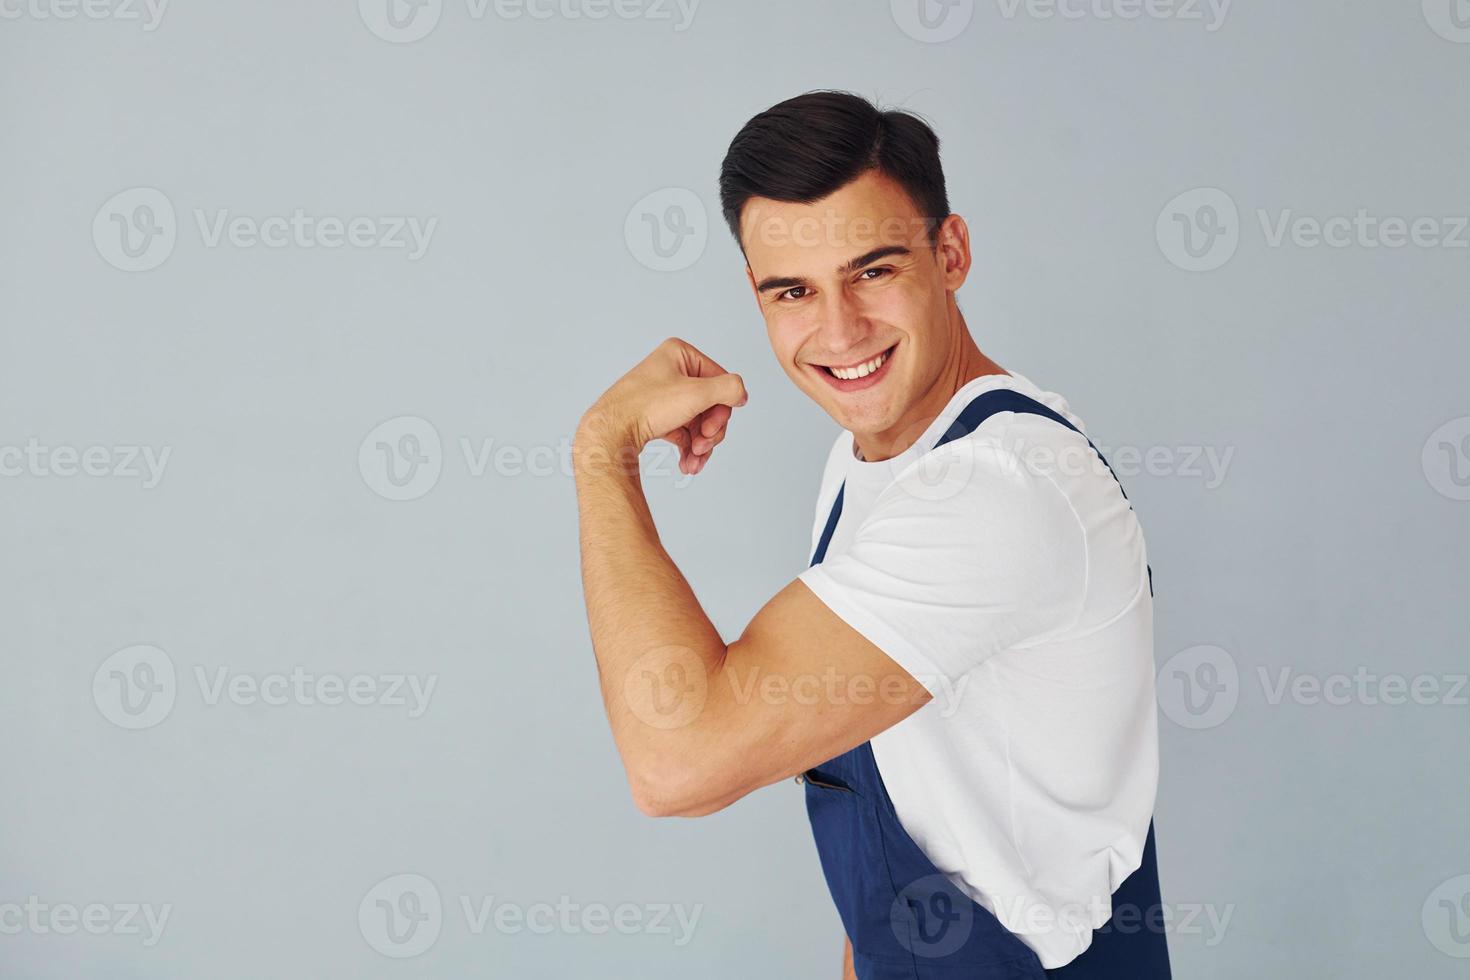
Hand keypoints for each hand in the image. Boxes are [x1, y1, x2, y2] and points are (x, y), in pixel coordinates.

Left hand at [578, 337, 747, 475]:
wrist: (610, 433)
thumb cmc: (645, 407)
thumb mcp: (696, 393)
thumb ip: (729, 389)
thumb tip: (741, 394)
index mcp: (679, 354)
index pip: (720, 381)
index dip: (722, 409)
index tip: (711, 429)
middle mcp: (671, 370)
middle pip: (711, 404)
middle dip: (710, 431)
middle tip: (702, 446)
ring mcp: (663, 394)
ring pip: (698, 421)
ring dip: (701, 445)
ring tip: (694, 462)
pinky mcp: (656, 415)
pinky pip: (684, 431)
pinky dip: (689, 449)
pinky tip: (688, 465)